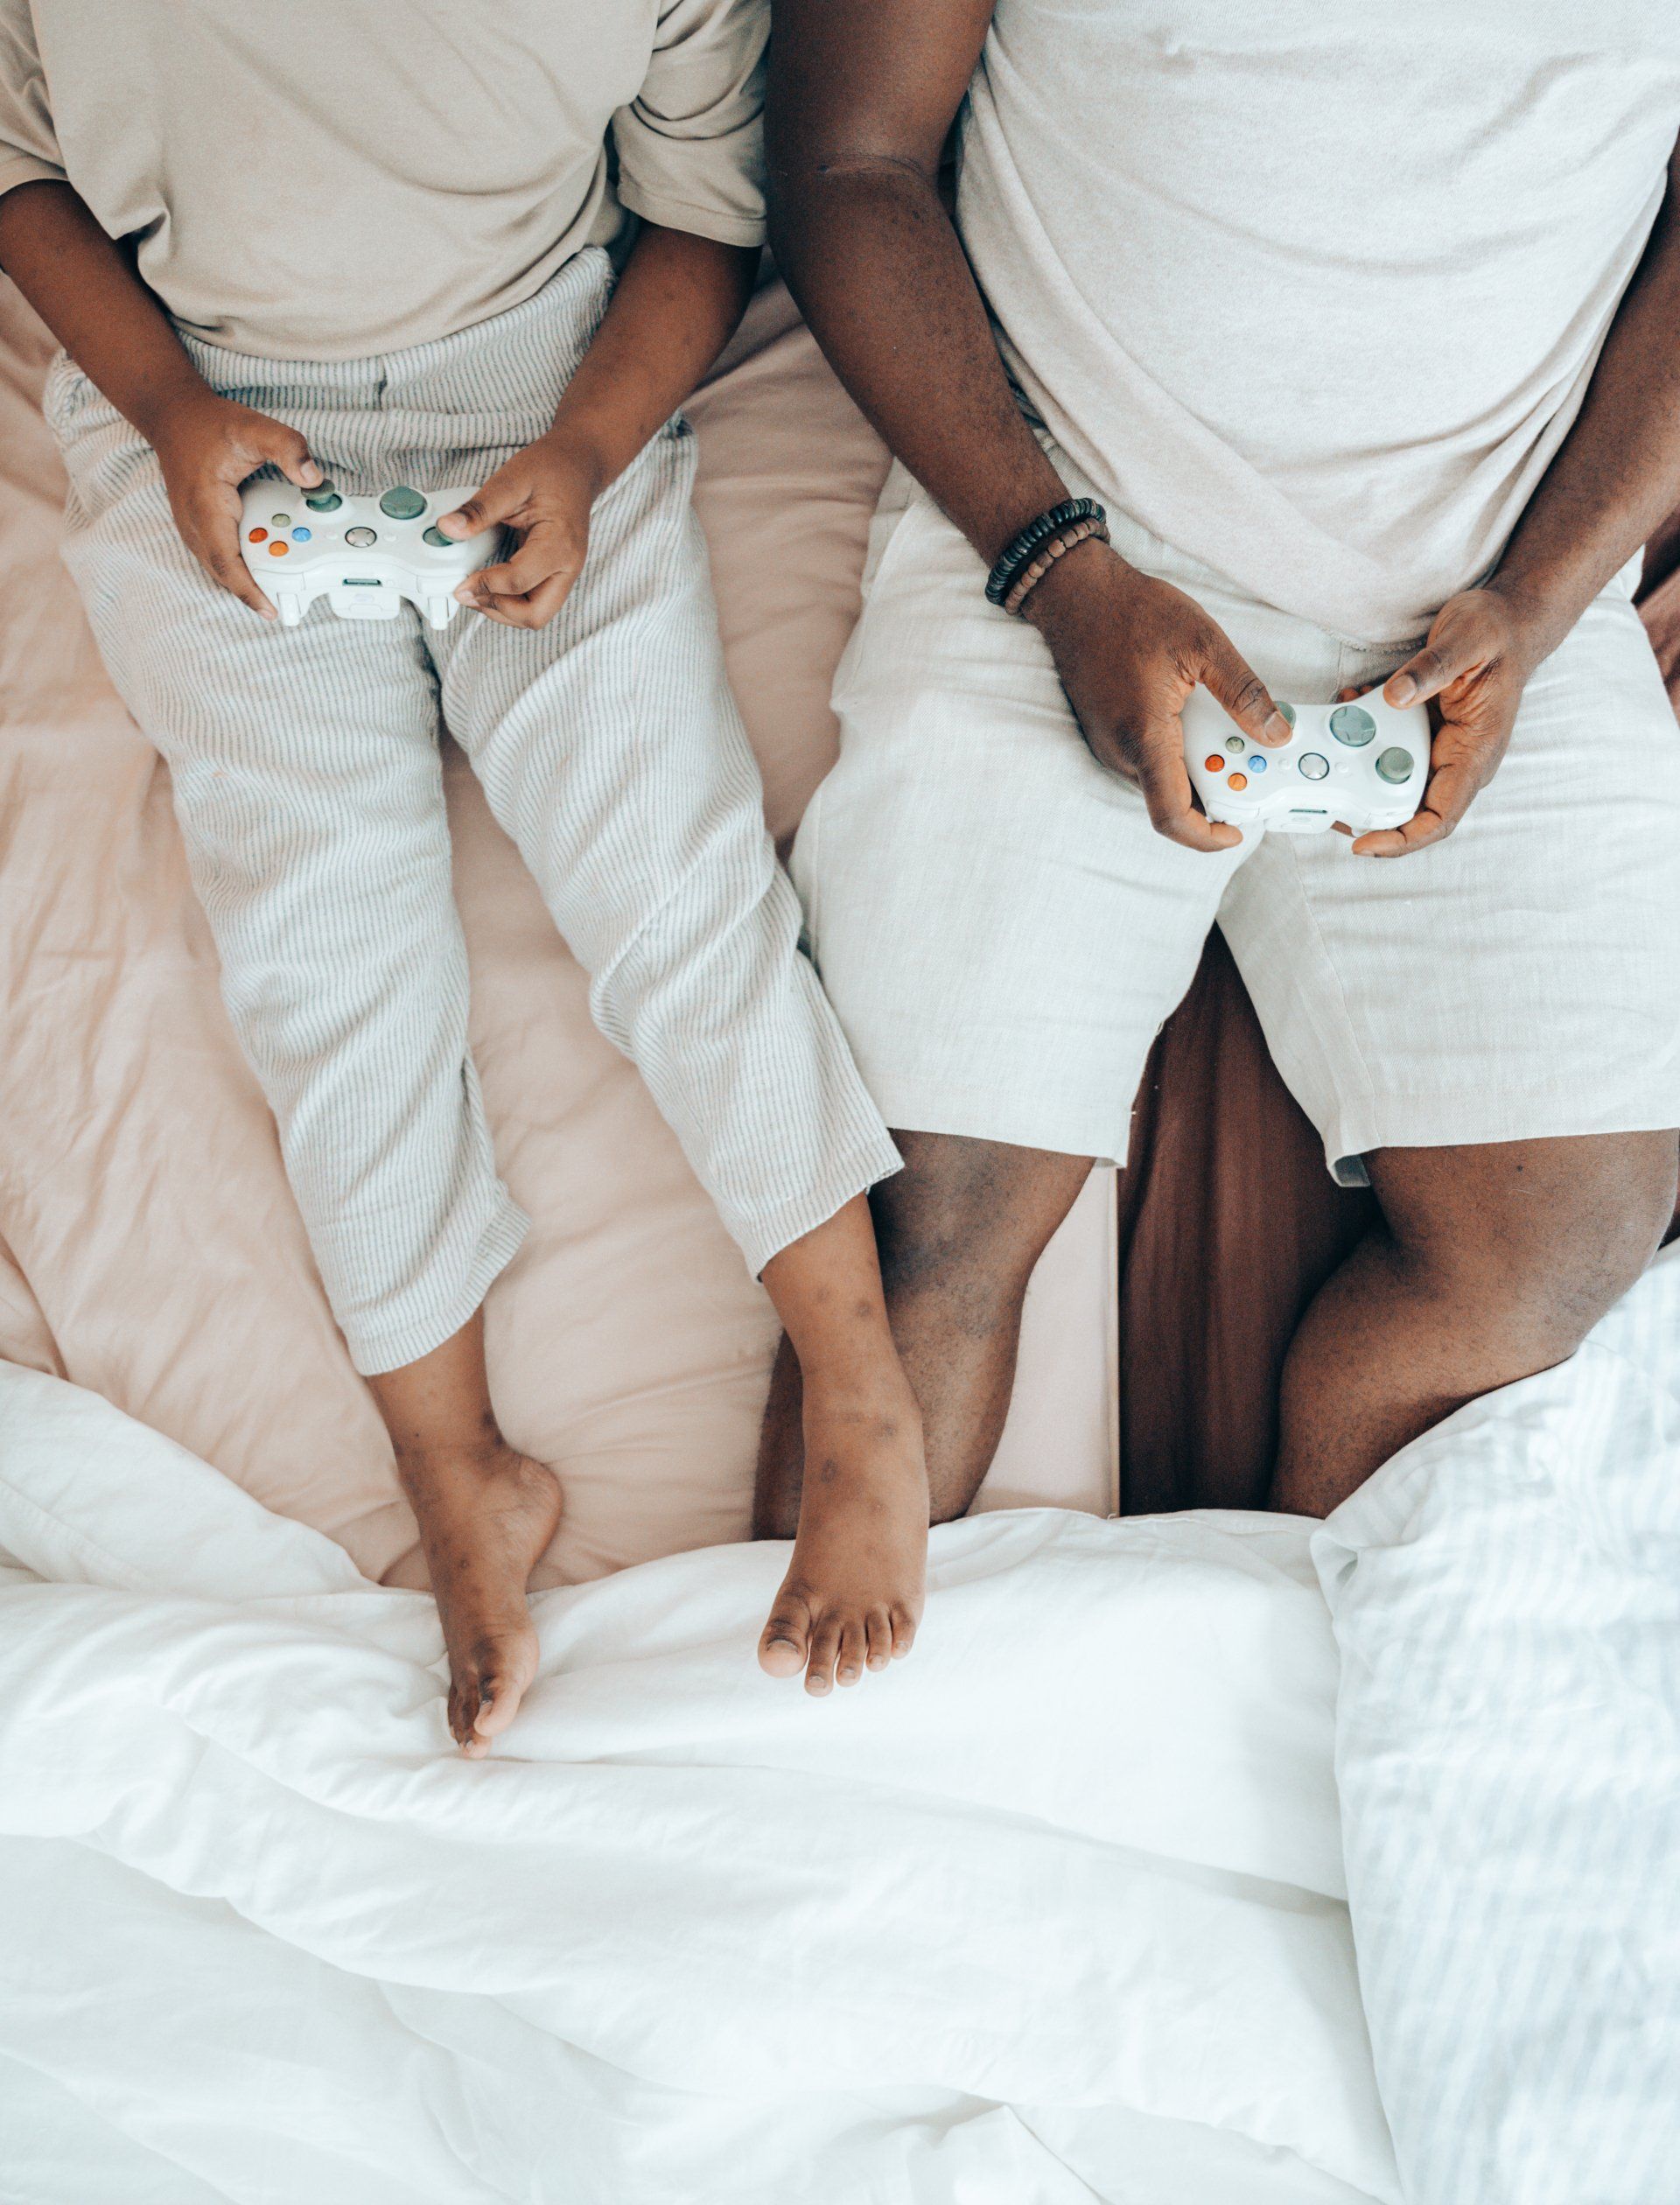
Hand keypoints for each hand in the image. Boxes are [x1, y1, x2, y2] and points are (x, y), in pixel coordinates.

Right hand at [149, 390, 321, 617]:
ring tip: (276, 588)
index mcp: (207, 506)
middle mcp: (194, 522)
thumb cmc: (209, 424)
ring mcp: (191, 525)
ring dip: (244, 580)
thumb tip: (313, 479)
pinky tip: (259, 564)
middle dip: (251, 593)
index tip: (269, 609)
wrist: (173, 414)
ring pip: (218, 567)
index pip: (227, 561)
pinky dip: (237, 566)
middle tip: (282, 606)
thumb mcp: (253, 427)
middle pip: (223, 572)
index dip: (248, 589)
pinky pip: (217, 555)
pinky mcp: (196, 524)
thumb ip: (287, 448)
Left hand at [435, 435, 601, 628]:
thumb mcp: (511, 481)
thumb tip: (448, 529)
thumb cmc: (550, 471)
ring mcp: (564, 573)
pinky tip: (490, 586)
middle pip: (535, 616)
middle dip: (498, 610)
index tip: (461, 583)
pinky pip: (534, 602)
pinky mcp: (556, 575)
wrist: (576, 467)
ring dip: (503, 611)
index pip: (519, 581)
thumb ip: (479, 509)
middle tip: (470, 594)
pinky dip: (510, 602)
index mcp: (559, 543)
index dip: (486, 586)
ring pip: (535, 615)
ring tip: (477, 592)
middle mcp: (567, 566)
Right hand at [1023, 539, 1293, 851]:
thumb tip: (1276, 733)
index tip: (1236, 831)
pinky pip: (1149, 760)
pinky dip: (1179, 751)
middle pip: (1174, 799)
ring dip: (1199, 766)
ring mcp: (1110, 745)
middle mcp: (1120, 751)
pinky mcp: (1108, 735)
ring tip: (1225, 727)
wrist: (1076, 594)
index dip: (1206, 838)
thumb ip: (1245, 693)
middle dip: (1217, 788)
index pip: (1172, 817)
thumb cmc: (1133, 612)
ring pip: (1162, 779)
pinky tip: (1196, 717)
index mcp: (1145, 736)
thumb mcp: (1204, 642)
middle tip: (1251, 757)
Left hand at [1352, 586, 1547, 857]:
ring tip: (1336, 732)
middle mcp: (1459, 759)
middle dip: (1365, 805)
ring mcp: (1442, 748)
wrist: (1506, 620)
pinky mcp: (1426, 734)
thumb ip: (1431, 669)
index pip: (1440, 817)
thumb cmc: (1496, 633)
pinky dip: (1365, 736)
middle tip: (1327, 791)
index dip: (1402, 839)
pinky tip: (1350, 707)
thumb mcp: (1465, 640)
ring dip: (1359, 763)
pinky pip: (1390, 749)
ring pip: (1393, 779)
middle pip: (1410, 809)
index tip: (1364, 843)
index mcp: (1476, 751)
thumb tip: (1395, 697)